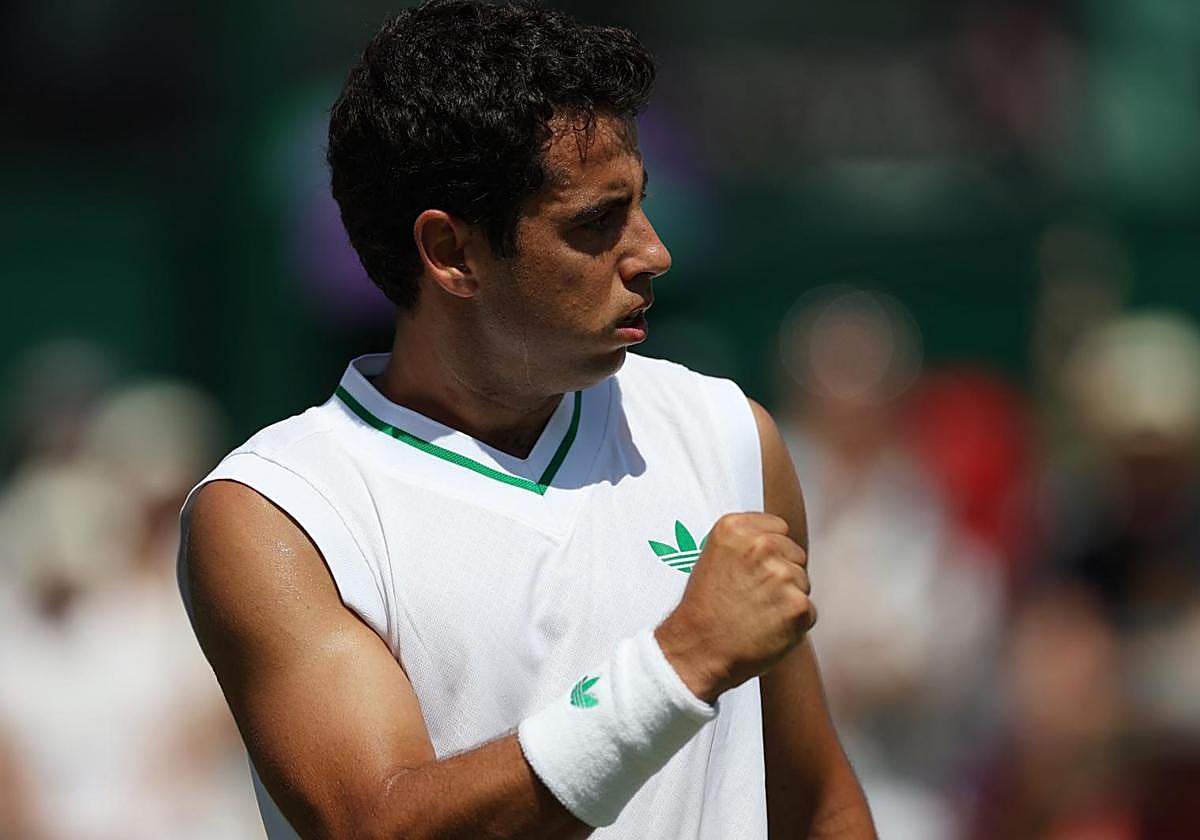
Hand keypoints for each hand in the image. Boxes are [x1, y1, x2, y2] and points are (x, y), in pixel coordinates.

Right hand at [655, 513, 814, 703]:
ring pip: (803, 582)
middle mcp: (760, 544)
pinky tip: (767, 628)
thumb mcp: (713, 556)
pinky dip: (794, 624)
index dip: (769, 552)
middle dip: (781, 574)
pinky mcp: (798, 605)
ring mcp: (782, 574)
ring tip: (756, 613)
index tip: (751, 571)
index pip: (779, 528)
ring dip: (787, 599)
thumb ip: (746, 541)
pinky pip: (809, 610)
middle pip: (795, 554)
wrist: (697, 650)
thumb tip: (779, 539)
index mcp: (735, 527)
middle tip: (752, 597)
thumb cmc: (705, 608)